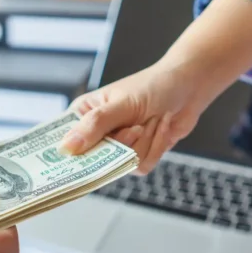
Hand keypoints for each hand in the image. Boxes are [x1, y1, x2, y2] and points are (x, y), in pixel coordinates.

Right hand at [61, 62, 204, 173]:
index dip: (62, 155)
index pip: (62, 141)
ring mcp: (117, 148)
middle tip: (134, 128)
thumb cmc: (152, 86)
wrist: (189, 89)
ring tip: (150, 120)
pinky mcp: (136, 157)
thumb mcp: (121, 104)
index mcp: (84, 115)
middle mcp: (97, 134)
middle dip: (119, 145)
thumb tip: (67, 147)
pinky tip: (160, 128)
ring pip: (120, 165)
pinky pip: (140, 166)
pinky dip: (155, 147)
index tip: (65, 165)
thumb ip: (95, 125)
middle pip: (91, 161)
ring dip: (142, 144)